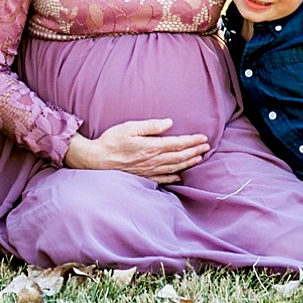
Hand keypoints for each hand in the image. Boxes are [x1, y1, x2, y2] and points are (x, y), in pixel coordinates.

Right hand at [62, 119, 210, 184]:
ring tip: (199, 158)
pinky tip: (180, 175)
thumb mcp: (130, 127)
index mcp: (151, 147)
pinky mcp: (142, 177)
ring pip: (174, 167)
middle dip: (195, 151)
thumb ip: (151, 126)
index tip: (203, 138)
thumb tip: (169, 123)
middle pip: (179, 156)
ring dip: (188, 162)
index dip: (192, 141)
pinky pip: (162, 179)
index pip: (177, 144)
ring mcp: (148, 171)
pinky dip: (173, 177)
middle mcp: (152, 161)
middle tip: (207, 147)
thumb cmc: (111, 141)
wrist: (95, 160)